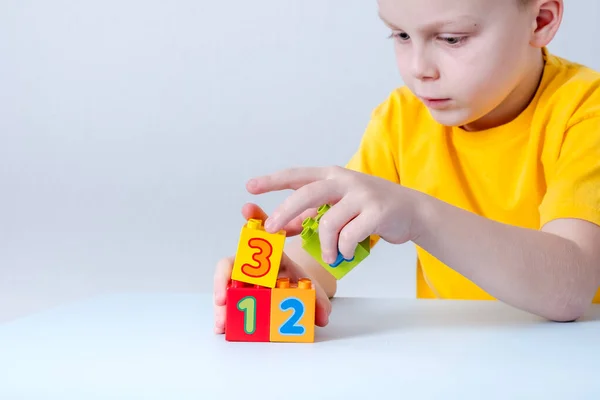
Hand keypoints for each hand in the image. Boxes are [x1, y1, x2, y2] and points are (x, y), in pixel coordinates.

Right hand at [213, 203, 331, 333]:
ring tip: (222, 323)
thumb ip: (318, 300)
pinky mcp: (234, 297)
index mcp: (271, 255)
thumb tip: (325, 317)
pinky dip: (223, 315)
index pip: (262, 232)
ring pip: (224, 287)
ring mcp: (240, 282)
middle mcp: (251, 266)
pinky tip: (221, 327)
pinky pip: (226, 304)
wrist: (291, 293)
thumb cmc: (296, 283)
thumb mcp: (309, 289)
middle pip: (232, 266)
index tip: (248, 209)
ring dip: (221, 304)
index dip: (255, 218)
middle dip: (223, 279)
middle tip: (222, 298)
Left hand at [246, 166, 420, 263]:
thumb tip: (283, 227)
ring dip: (323, 245)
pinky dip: (343, 249)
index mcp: (332, 175)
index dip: (273, 181)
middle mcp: (345, 180)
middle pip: (306, 194)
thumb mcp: (339, 206)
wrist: (411, 211)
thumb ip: (313, 214)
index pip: (297, 175)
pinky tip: (347, 253)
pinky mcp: (377, 211)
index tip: (250, 187)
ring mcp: (362, 194)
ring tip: (329, 256)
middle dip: (285, 212)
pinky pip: (349, 236)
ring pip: (328, 222)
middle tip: (271, 230)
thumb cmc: (369, 209)